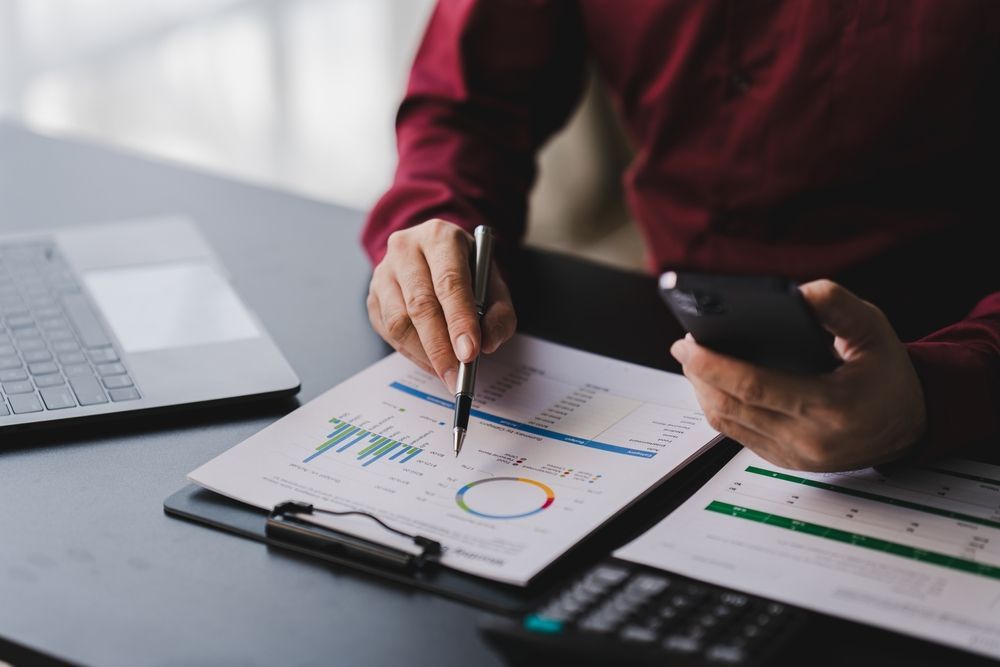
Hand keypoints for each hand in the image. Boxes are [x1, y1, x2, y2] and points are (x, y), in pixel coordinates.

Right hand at [366, 219, 516, 390]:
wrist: (435, 255)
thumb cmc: (467, 271)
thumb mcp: (494, 284)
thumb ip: (499, 314)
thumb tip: (487, 344)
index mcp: (440, 237)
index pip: (449, 282)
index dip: (459, 320)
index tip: (469, 353)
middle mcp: (406, 249)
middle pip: (420, 304)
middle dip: (441, 347)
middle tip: (457, 376)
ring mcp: (384, 272)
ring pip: (399, 321)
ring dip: (425, 354)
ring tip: (447, 372)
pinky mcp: (373, 296)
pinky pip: (388, 332)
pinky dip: (412, 353)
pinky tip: (431, 362)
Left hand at [670, 280, 926, 470]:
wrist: (909, 424)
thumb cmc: (887, 372)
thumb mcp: (873, 328)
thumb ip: (836, 305)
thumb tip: (796, 292)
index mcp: (831, 407)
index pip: (754, 386)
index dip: (713, 365)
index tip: (686, 343)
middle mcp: (809, 439)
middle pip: (732, 407)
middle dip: (699, 374)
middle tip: (684, 344)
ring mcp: (795, 456)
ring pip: (728, 424)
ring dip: (703, 391)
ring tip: (694, 360)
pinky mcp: (785, 462)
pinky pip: (738, 435)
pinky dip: (720, 407)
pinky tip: (713, 383)